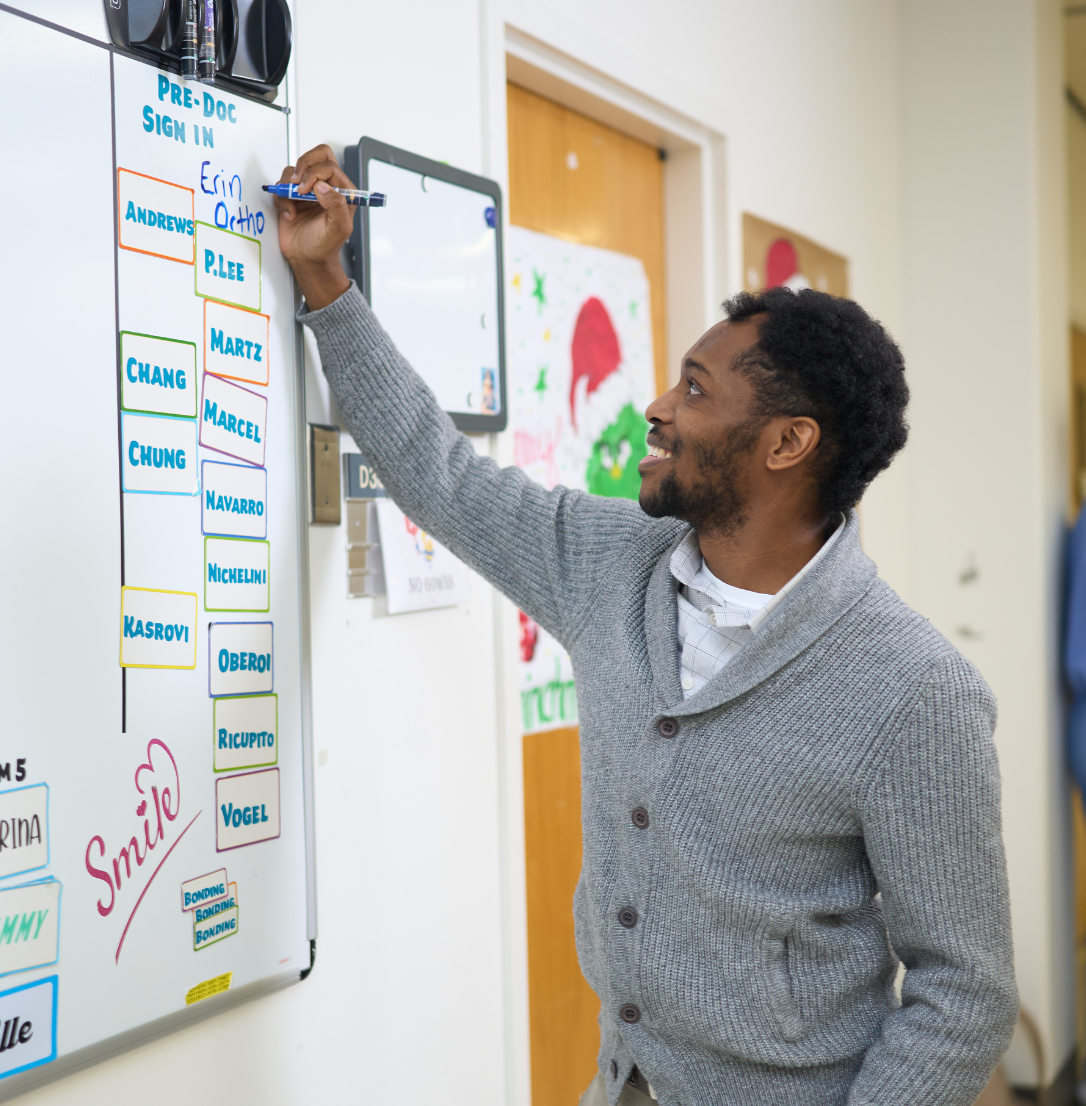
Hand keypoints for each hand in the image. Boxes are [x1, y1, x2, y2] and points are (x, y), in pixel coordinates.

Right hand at [273, 144, 353, 309]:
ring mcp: (309, 190)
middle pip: (317, 155)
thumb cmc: (325, 246)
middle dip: (303, 166)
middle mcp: (327, 187)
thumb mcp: (339, 228)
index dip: (315, 173)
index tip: (306, 191)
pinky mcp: (292, 196)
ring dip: (289, 185)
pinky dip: (281, 197)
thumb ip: (336, 205)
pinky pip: (282, 183)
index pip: (329, 166)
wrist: (307, 259)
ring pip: (296, 168)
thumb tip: (321, 186)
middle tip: (297, 185)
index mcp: (343, 192)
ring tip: (292, 205)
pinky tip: (289, 214)